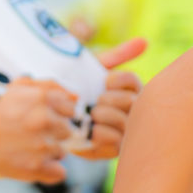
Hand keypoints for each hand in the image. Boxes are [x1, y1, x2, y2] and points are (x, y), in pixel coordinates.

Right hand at [0, 78, 79, 183]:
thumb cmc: (2, 115)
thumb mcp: (20, 90)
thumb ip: (49, 86)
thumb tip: (76, 97)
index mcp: (43, 99)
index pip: (71, 110)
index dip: (59, 116)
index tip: (44, 119)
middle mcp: (44, 120)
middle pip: (69, 132)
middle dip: (55, 134)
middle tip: (34, 135)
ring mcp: (42, 145)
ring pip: (63, 152)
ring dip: (50, 153)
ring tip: (30, 148)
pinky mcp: (37, 167)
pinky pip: (60, 172)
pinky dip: (49, 171)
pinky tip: (33, 163)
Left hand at [78, 38, 146, 160]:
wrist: (48, 115)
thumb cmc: (71, 88)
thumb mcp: (90, 69)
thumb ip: (117, 55)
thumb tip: (144, 41)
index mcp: (126, 90)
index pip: (134, 82)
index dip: (121, 81)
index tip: (104, 81)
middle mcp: (130, 111)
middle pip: (132, 103)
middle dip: (113, 101)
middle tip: (95, 102)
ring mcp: (123, 132)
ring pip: (126, 123)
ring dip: (108, 117)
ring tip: (91, 116)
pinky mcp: (112, 151)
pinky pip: (116, 145)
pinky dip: (102, 136)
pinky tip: (89, 131)